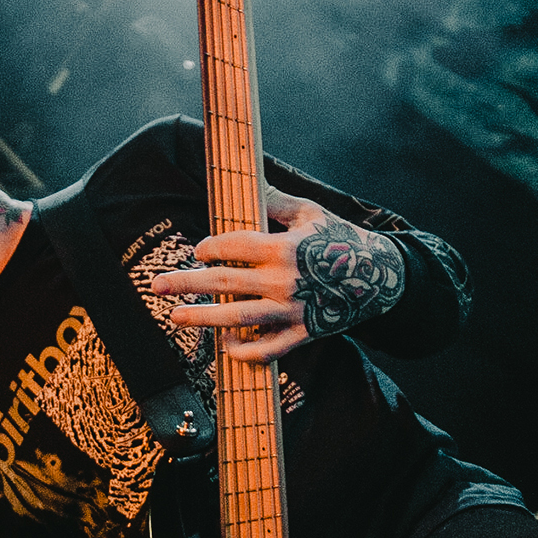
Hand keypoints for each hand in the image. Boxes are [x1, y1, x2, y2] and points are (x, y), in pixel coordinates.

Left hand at [150, 185, 405, 363]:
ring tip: (176, 317)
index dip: (210, 248)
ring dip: (202, 319)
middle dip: (186, 283)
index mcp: (283, 247)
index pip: (233, 246)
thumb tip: (249, 185)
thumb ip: (275, 203)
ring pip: (238, 319)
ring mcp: (293, 310)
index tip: (198, 252)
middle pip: (224, 283)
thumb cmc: (342, 239)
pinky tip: (225, 347)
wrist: (381, 276)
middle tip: (157, 286)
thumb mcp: (311, 213)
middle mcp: (284, 280)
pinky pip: (269, 349)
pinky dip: (246, 352)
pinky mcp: (304, 332)